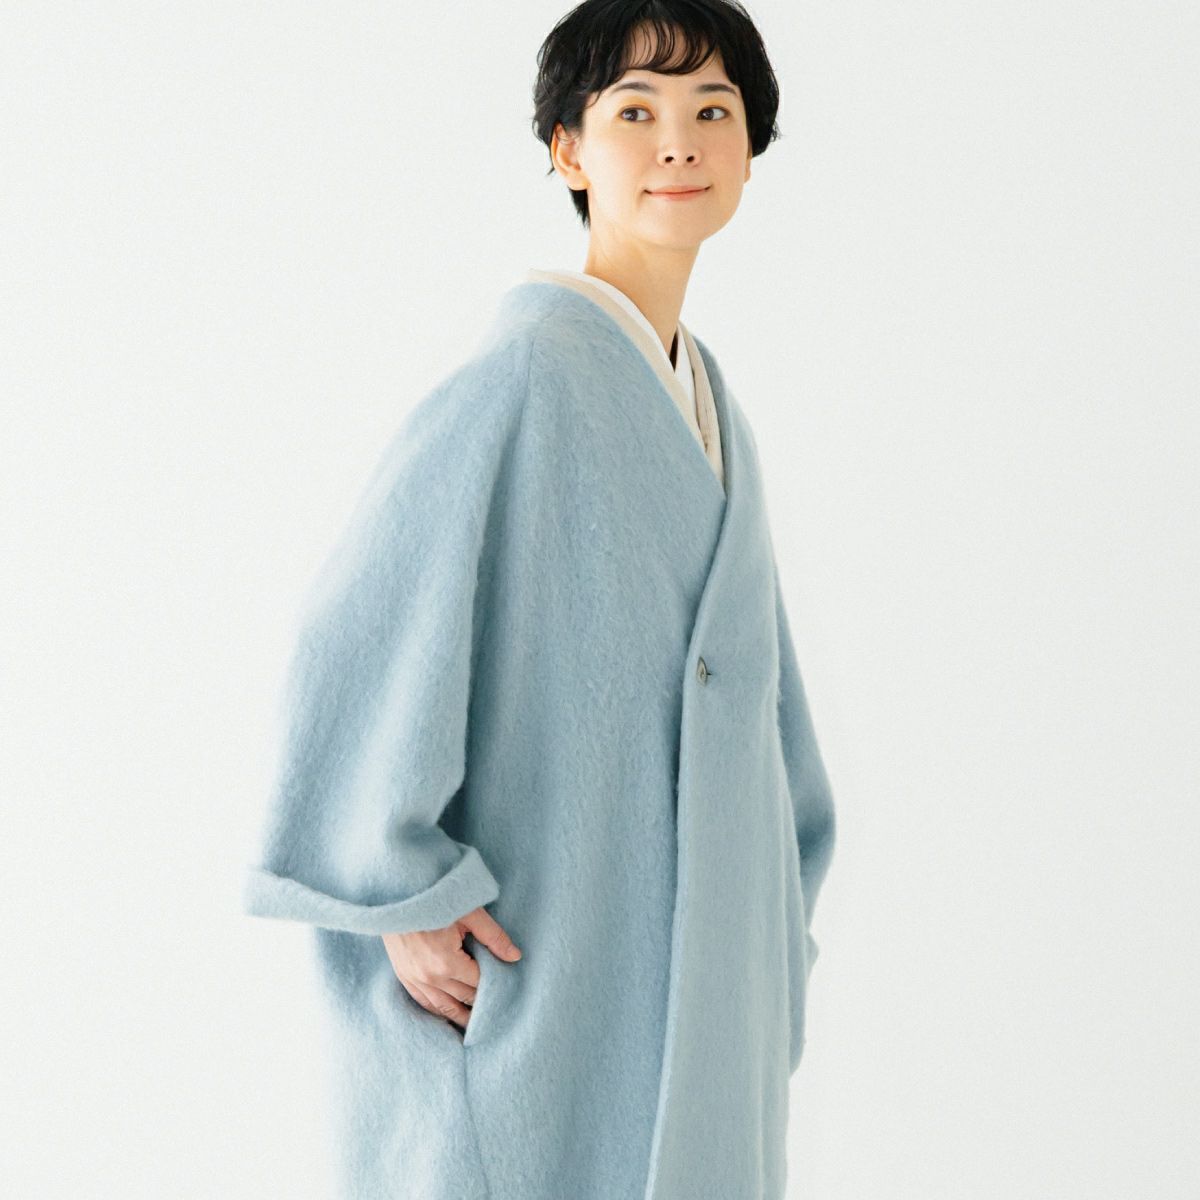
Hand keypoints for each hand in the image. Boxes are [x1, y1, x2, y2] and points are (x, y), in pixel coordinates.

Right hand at [381, 906, 521, 1030]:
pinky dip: (438, 1011)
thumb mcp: (469, 913)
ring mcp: (414, 979)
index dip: (495, 985)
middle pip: (464, 998)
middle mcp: (430, 977)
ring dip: (461, 1017)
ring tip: (477, 1024)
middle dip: (481, 1001)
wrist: (398, 895)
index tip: (507, 988)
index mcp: (448, 963)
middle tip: (498, 1008)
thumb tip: (515, 957)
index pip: (479, 984)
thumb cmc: (436, 898)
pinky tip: (448, 1015)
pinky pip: (424, 1003)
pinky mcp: (404, 976)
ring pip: (443, 1008)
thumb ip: (493, 937)